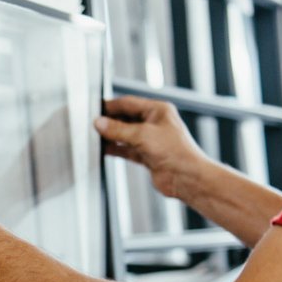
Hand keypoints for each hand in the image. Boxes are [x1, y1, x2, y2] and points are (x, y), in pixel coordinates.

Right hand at [94, 96, 209, 199]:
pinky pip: (127, 149)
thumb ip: (118, 129)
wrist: (187, 177)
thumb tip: (100, 123)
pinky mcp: (147, 155)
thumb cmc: (177, 152)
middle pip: (125, 118)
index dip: (111, 106)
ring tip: (95, 136)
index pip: (128, 103)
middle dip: (109, 121)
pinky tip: (105, 149)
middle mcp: (155, 123)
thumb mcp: (142, 135)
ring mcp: (151, 140)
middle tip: (93, 124)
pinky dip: (116, 149)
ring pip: (125, 134)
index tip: (96, 110)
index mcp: (158, 110)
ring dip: (111, 136)